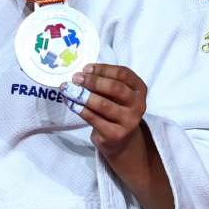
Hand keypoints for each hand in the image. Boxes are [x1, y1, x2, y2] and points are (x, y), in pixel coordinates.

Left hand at [71, 62, 173, 208]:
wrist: (121, 140)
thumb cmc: (115, 109)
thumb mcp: (116, 94)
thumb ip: (104, 82)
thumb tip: (81, 73)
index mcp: (139, 89)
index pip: (123, 74)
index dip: (103, 69)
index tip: (85, 68)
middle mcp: (138, 104)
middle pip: (115, 88)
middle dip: (93, 81)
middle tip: (75, 78)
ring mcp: (129, 121)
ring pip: (103, 105)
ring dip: (82, 95)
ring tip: (68, 90)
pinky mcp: (116, 134)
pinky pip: (94, 119)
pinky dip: (79, 109)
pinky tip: (71, 103)